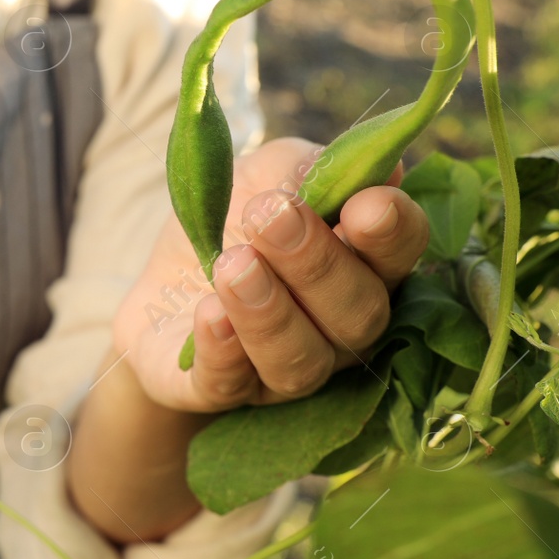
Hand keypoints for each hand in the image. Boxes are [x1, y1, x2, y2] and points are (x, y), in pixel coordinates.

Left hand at [116, 137, 429, 411]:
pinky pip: (230, 384)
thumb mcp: (259, 175)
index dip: (391, 233)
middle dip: (315, 262)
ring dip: (269, 312)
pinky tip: (209, 314)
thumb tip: (377, 168)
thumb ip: (305, 168)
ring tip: (233, 264)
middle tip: (270, 214)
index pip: (399, 254)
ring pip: (301, 360)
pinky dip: (222, 350)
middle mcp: (339, 330)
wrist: (158, 280)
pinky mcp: (221, 390)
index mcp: (364, 266)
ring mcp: (284, 371)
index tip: (368, 205)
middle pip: (358, 313)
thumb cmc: (229, 219)